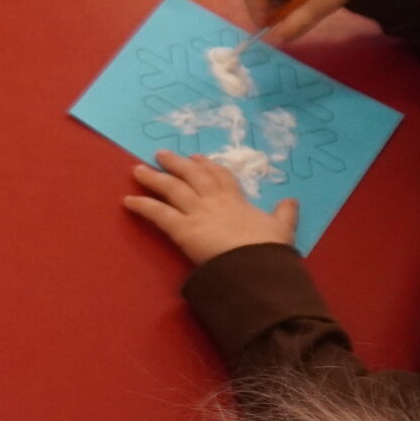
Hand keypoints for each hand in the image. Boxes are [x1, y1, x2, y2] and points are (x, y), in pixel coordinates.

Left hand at [126, 150, 298, 263]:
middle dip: (176, 164)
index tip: (198, 158)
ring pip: (171, 189)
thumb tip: (292, 201)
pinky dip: (142, 206)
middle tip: (161, 154)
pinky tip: (127, 201)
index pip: (221, 177)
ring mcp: (197, 213)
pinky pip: (158, 213)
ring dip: (153, 178)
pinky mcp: (182, 229)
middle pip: (192, 176)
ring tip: (137, 169)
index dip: (208, 166)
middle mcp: (214, 202)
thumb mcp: (283, 229)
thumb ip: (285, 214)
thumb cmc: (269, 250)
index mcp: (238, 201)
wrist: (258, 266)